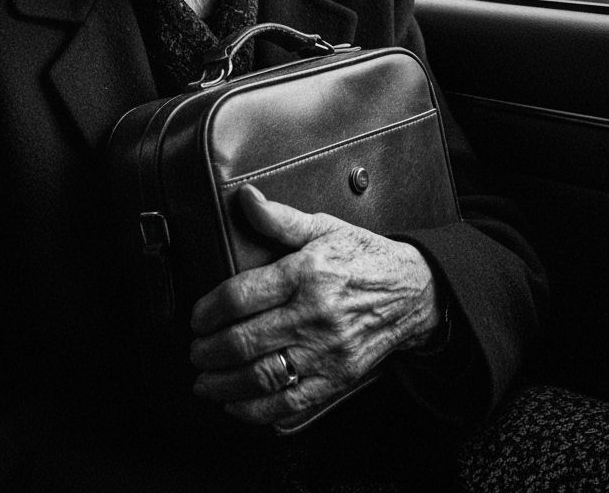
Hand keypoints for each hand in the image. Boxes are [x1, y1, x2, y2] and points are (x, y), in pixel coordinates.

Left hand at [189, 185, 439, 426]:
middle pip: (245, 340)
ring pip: (263, 376)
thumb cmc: (363, 256)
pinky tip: (236, 404)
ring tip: (204, 381)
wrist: (413, 292)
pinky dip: (257, 410)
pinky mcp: (337, 378)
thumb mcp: (324, 226)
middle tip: (195, 350)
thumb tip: (245, 198)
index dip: (208, 310)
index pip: (241, 296)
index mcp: (307, 273)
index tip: (197, 316)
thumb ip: (280, 218)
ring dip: (223, 384)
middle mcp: (314, 314)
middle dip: (208, 351)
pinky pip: (291, 402)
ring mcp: (327, 350)